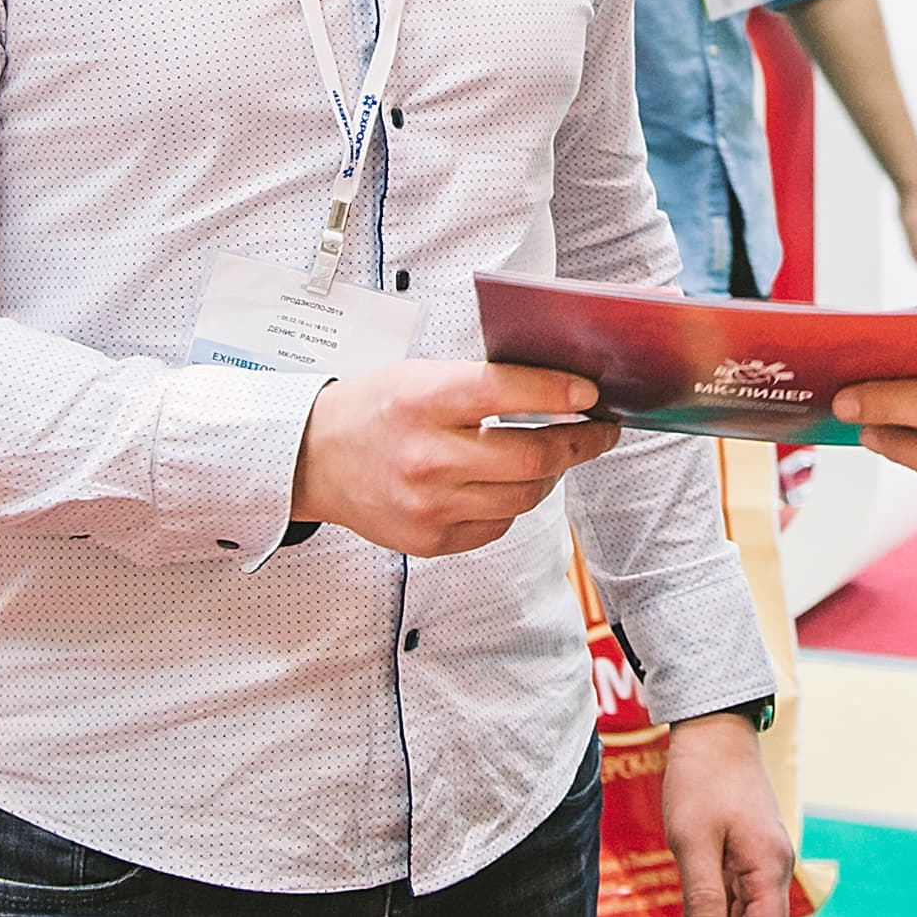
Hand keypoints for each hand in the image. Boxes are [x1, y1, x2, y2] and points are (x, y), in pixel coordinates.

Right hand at [289, 363, 618, 558]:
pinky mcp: (430, 541)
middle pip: (530, 458)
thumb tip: (561, 388)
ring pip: (524, 497)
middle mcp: (426, 457)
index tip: (591, 394)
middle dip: (579, 443)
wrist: (315, 460)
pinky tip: (511, 482)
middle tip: (600, 431)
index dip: (558, 392)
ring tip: (560, 455)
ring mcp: (428, 506)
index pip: (506, 392)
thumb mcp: (422, 375)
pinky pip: (498, 524)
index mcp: (423, 402)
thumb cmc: (376, 409)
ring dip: (553, 474)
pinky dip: (515, 502)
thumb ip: (483, 382)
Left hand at [661, 711, 793, 916]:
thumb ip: (703, 899)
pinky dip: (719, 903)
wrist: (713, 728)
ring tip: (693, 903)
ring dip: (722, 914)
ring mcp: (763, 859)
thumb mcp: (694, 843)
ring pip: (747, 909)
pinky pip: (738, 891)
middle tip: (693, 909)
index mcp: (769, 867)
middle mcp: (774, 867)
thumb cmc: (703, 778)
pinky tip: (696, 902)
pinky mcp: (749, 851)